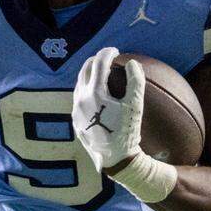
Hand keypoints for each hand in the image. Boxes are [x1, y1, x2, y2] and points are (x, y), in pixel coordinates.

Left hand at [71, 47, 144, 173]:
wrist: (115, 158)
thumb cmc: (127, 132)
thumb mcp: (136, 106)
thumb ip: (135, 81)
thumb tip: (132, 63)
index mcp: (94, 93)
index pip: (99, 63)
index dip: (107, 53)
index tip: (116, 51)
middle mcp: (81, 99)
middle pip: (85, 70)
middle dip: (96, 61)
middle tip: (107, 59)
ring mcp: (76, 110)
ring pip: (79, 84)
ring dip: (90, 75)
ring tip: (101, 74)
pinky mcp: (75, 120)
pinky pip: (78, 98)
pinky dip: (87, 90)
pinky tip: (96, 95)